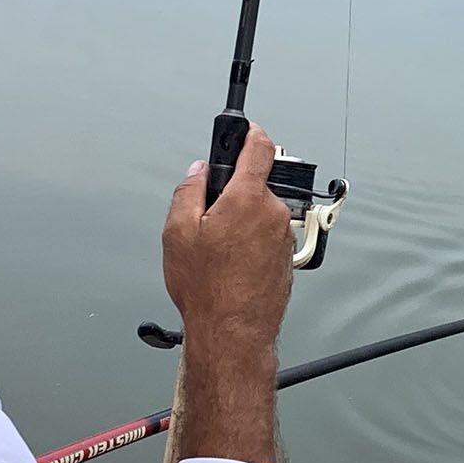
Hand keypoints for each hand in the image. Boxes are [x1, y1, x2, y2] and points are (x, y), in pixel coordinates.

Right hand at [162, 125, 294, 352]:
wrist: (233, 333)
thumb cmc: (207, 289)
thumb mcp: (177, 232)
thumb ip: (189, 191)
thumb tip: (198, 172)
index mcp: (247, 199)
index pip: (259, 148)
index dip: (250, 133)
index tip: (246, 129)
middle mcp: (273, 213)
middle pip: (255, 185)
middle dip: (233, 194)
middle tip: (208, 219)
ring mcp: (283, 237)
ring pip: (259, 214)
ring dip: (241, 222)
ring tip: (217, 253)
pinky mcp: (286, 257)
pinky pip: (265, 237)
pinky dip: (249, 243)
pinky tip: (230, 266)